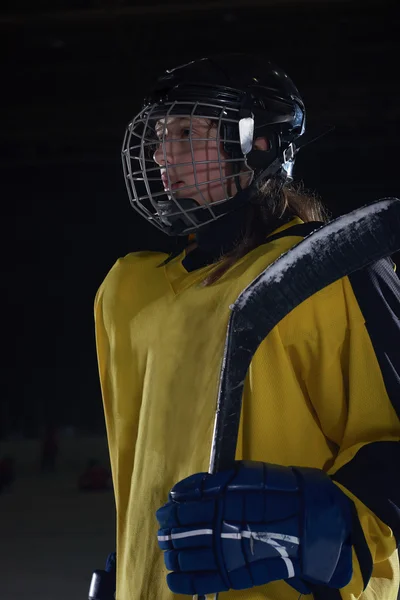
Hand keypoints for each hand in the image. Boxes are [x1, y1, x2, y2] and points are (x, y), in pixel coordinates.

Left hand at [156, 461, 352, 595]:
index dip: (171, 510)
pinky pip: (202, 581)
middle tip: (164, 530)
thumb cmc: (278, 491)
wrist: (310, 520)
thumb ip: (212, 482)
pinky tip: (174, 578)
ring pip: (185, 556)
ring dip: (172, 553)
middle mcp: (218, 527)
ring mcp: (225, 552)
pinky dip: (184, 582)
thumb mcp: (244, 475)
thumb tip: (181, 492)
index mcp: (220, 500)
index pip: (183, 507)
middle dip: (168, 531)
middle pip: (180, 532)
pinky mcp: (235, 573)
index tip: (166, 511)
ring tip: (169, 550)